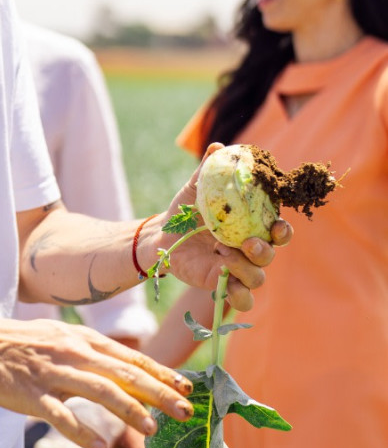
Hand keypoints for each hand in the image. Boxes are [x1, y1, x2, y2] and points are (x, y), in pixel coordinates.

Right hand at [0, 317, 194, 447]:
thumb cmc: (19, 343)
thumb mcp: (60, 338)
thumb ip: (90, 354)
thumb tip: (124, 372)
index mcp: (83, 340)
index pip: (131, 357)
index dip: (161, 373)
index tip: (187, 388)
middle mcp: (73, 353)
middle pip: (124, 373)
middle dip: (159, 392)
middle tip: (185, 411)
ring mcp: (53, 373)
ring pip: (99, 391)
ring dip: (129, 410)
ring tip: (150, 430)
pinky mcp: (31, 394)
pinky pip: (61, 415)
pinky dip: (81, 432)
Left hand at [137, 144, 292, 311]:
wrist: (163, 234)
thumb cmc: (186, 209)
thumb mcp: (195, 188)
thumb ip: (208, 169)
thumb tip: (218, 147)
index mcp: (252, 225)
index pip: (279, 229)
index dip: (283, 230)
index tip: (277, 225)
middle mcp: (251, 249)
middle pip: (272, 254)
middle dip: (265, 250)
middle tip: (247, 242)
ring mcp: (239, 269)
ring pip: (258, 277)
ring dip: (244, 268)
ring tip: (220, 254)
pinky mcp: (224, 286)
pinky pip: (243, 299)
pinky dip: (239, 294)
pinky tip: (224, 281)